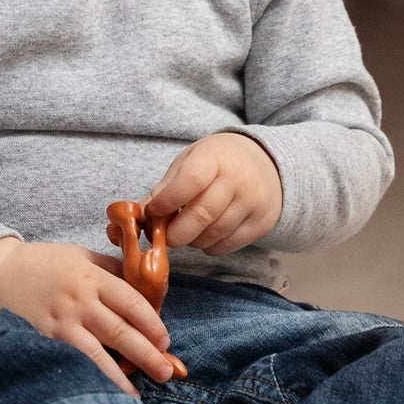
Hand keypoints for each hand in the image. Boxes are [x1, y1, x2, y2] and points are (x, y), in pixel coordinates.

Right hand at [0, 238, 175, 394]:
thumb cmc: (42, 263)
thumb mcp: (79, 255)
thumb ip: (110, 269)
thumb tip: (144, 286)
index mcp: (91, 276)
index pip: (131, 301)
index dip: (151, 322)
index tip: (165, 339)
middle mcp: (79, 300)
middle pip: (121, 330)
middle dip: (149, 353)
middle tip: (169, 370)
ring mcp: (62, 322)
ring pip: (102, 352)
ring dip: (128, 372)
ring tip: (145, 389)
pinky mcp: (47, 339)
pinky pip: (79, 362)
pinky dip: (97, 378)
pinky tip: (111, 393)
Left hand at [147, 133, 281, 255]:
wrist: (264, 163)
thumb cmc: (217, 162)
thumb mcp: (190, 161)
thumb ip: (165, 187)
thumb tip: (139, 214)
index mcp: (215, 157)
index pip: (190, 181)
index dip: (168, 200)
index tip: (153, 211)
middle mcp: (238, 180)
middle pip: (201, 215)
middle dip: (174, 232)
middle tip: (163, 234)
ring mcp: (253, 203)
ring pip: (213, 235)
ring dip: (191, 240)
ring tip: (185, 231)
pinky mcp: (261, 223)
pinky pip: (227, 246)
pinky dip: (208, 246)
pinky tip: (204, 234)